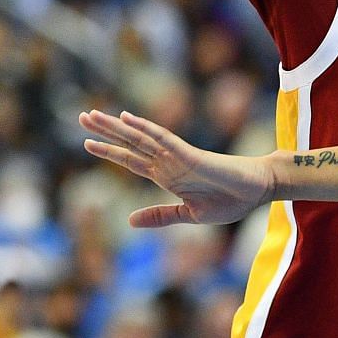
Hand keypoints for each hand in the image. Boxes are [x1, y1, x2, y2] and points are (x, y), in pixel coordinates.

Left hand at [80, 109, 273, 226]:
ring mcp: (177, 156)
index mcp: (166, 176)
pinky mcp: (190, 155)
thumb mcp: (189, 215)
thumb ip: (160, 216)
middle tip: (81, 117)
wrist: (257, 192)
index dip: (109, 151)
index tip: (87, 142)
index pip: (131, 160)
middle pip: (130, 144)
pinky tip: (128, 118)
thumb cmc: (229, 201)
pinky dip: (145, 129)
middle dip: (105, 131)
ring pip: (140, 138)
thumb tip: (129, 221)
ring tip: (92, 115)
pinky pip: (163, 139)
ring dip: (116, 126)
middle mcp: (167, 162)